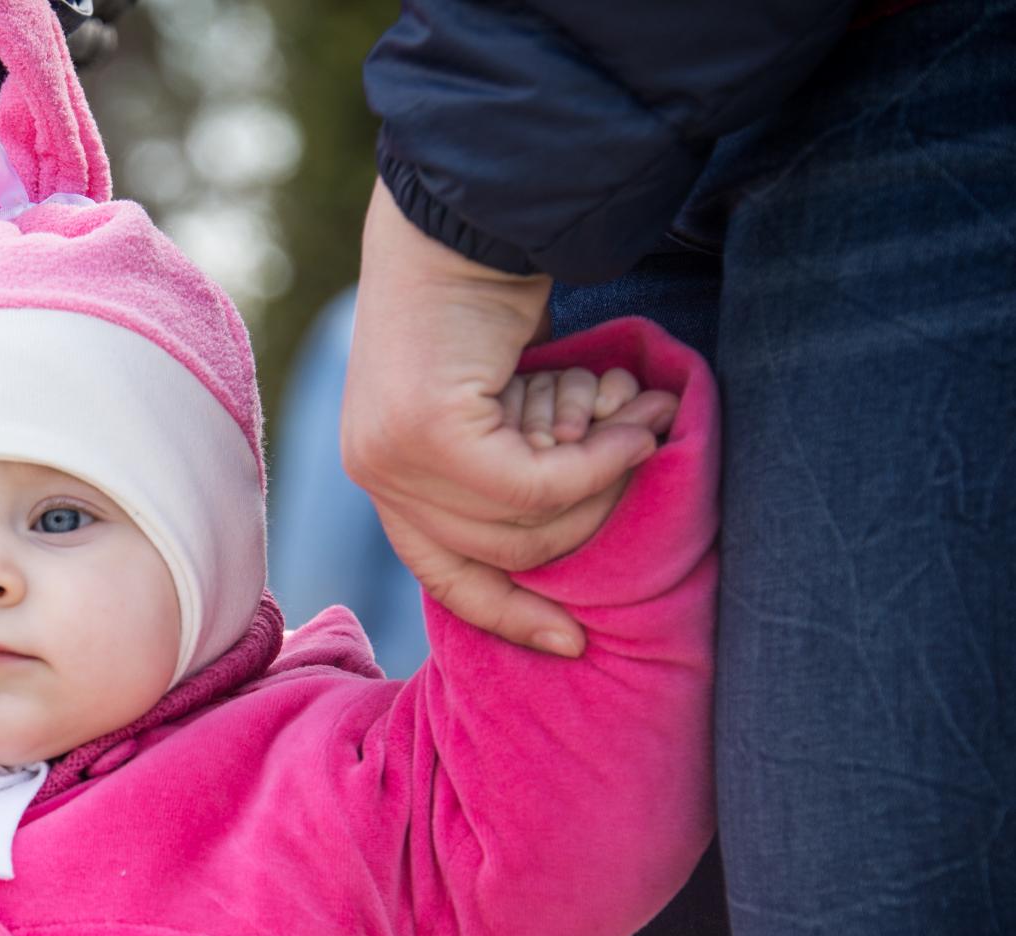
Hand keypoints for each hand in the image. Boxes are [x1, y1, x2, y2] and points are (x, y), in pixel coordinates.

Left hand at [342, 182, 667, 656]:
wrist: (466, 214)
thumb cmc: (488, 298)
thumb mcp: (492, 401)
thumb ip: (505, 465)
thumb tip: (556, 537)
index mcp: (382, 471)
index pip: (442, 575)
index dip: (509, 614)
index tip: (571, 638)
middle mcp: (373, 472)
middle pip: (496, 557)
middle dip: (582, 527)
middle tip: (641, 463)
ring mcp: (392, 457)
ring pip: (520, 526)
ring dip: (599, 486)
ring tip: (644, 431)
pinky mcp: (428, 436)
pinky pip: (533, 486)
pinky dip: (595, 462)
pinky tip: (635, 424)